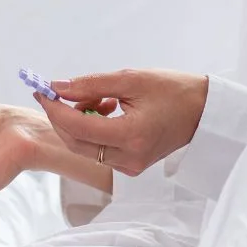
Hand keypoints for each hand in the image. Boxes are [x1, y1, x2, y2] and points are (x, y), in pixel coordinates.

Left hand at [38, 71, 208, 176]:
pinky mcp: (130, 166)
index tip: (43, 90)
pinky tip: (108, 110)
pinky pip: (98, 150)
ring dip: (80, 122)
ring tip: (100, 97)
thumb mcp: (131, 79)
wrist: (202, 110)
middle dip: (62, 117)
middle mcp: (129, 158)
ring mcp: (130, 167)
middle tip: (59, 92)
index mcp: (131, 136)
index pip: (78, 128)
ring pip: (85, 148)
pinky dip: (93, 130)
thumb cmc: (173, 90)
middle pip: (76, 142)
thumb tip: (57, 87)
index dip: (56, 109)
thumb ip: (91, 84)